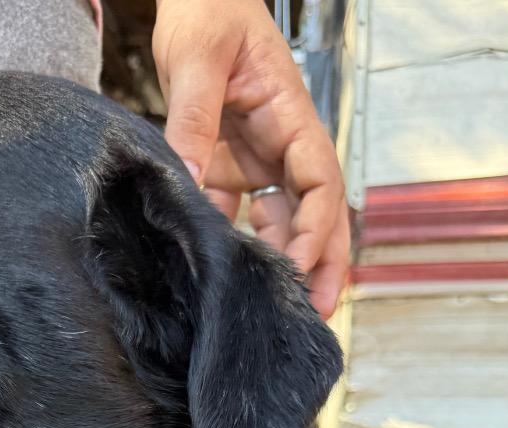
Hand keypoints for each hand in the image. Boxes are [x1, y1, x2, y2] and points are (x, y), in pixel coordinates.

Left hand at [153, 0, 349, 316]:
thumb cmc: (208, 12)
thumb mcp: (198, 61)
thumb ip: (193, 119)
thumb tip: (187, 177)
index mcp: (291, 120)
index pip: (320, 185)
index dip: (316, 233)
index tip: (298, 272)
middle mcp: (283, 147)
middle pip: (314, 216)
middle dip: (319, 266)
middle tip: (310, 317)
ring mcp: (258, 162)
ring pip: (281, 223)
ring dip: (279, 265)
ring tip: (266, 311)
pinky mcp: (230, 169)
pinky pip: (238, 215)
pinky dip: (235, 246)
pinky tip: (219, 279)